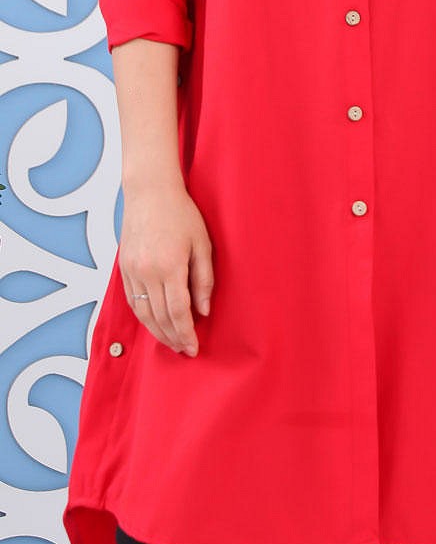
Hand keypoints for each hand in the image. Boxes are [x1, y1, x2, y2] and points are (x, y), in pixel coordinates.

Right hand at [119, 178, 213, 355]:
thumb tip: (203, 311)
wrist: (150, 192)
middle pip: (159, 317)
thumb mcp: (202, 244)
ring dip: (157, 332)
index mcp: (170, 266)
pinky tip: (153, 324)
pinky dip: (143, 317)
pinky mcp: (123, 268)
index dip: (186, 333)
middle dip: (173, 338)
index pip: (177, 312)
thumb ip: (203, 279)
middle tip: (184, 350)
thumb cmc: (181, 213)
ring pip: (143, 313)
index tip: (194, 348)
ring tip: (171, 343)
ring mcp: (132, 271)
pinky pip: (132, 301)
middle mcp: (147, 272)